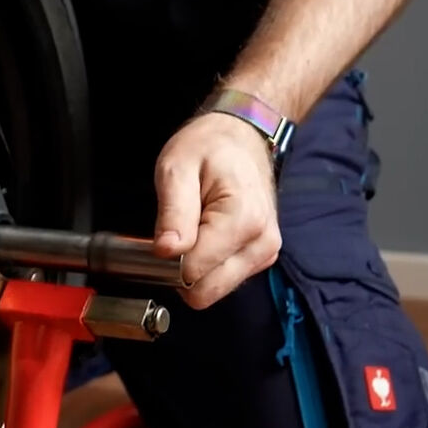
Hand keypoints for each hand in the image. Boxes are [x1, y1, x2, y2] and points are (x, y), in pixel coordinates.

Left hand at [152, 112, 281, 308]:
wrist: (242, 137)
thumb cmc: (210, 146)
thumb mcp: (177, 168)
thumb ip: (173, 212)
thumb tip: (167, 252)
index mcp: (244, 220)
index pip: (194, 272)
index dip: (168, 260)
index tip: (163, 235)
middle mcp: (261, 243)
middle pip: (206, 291)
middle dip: (180, 270)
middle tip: (174, 233)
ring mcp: (264, 253)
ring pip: (213, 290)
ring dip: (194, 268)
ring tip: (192, 229)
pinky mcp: (259, 257)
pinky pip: (222, 280)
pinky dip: (207, 266)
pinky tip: (204, 236)